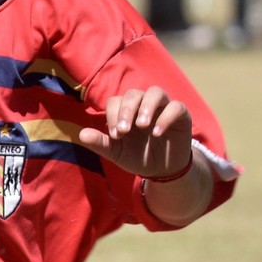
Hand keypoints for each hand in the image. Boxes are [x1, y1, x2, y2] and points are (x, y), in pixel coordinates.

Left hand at [78, 86, 193, 180]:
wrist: (163, 170)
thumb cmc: (138, 157)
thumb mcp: (117, 153)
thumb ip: (101, 143)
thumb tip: (81, 134)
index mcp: (127, 111)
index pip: (116, 101)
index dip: (113, 115)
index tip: (115, 135)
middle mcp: (144, 104)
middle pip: (134, 93)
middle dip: (127, 110)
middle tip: (124, 130)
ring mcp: (164, 107)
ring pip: (155, 92)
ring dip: (146, 107)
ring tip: (142, 125)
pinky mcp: (181, 114)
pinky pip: (175, 106)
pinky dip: (165, 118)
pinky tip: (157, 133)